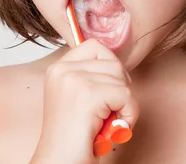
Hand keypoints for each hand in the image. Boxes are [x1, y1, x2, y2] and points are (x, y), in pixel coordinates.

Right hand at [31, 39, 137, 163]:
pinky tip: (112, 130)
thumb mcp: (78, 97)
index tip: (107, 93)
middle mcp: (62, 69)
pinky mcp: (88, 95)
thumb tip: (119, 62)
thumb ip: (91, 76)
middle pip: (113, 62)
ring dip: (124, 105)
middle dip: (119, 89)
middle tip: (105, 113)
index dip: (110, 68)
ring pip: (122, 79)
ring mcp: (73, 80)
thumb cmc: (74, 138)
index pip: (95, 46)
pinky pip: (127, 96)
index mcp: (58, 68)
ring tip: (106, 123)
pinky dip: (128, 115)